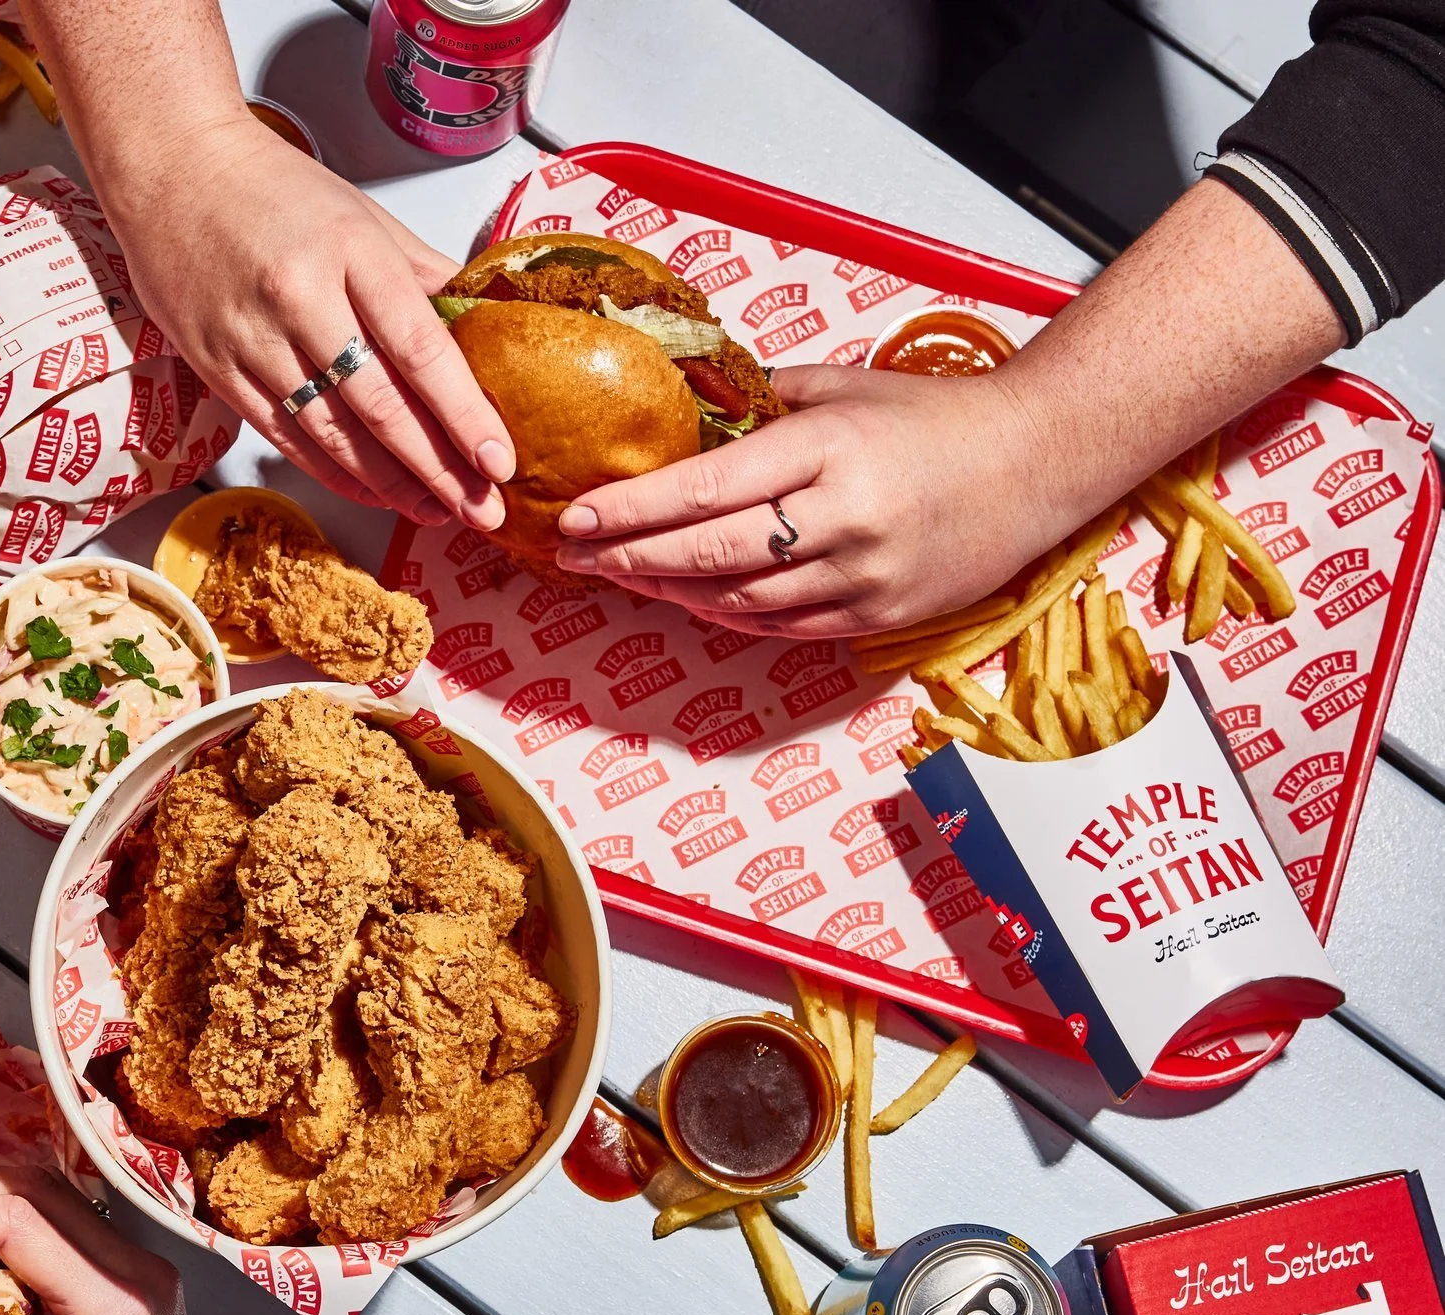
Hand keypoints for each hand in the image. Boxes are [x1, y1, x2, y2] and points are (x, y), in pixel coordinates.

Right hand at [97, 111, 511, 530]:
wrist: (172, 168)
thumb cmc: (269, 187)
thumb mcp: (362, 215)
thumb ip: (421, 274)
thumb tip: (482, 320)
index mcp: (351, 252)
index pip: (420, 349)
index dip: (464, 413)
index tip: (497, 457)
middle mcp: (301, 298)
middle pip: (380, 405)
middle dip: (438, 467)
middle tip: (479, 507)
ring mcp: (254, 338)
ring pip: (331, 433)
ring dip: (389, 483)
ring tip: (433, 508)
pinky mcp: (218, 367)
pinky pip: (284, 435)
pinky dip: (331, 471)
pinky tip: (370, 491)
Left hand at [551, 363, 1085, 636]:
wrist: (1038, 462)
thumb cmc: (938, 417)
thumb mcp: (847, 386)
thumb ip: (766, 402)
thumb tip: (692, 410)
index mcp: (828, 448)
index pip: (704, 489)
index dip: (630, 509)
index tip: (577, 516)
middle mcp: (843, 518)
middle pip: (709, 552)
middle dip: (630, 556)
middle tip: (577, 555)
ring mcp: (862, 576)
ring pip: (737, 600)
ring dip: (669, 590)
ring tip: (623, 574)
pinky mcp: (879, 617)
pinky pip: (780, 627)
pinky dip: (725, 615)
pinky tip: (689, 597)